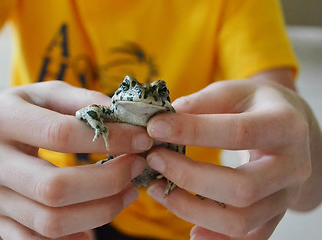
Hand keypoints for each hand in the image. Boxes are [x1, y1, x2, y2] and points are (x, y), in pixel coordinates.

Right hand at [0, 81, 151, 238]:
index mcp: (1, 120)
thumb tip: (126, 117)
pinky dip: (75, 238)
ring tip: (129, 191)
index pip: (62, 135)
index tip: (142, 139)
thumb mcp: (44, 92)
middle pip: (55, 188)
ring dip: (102, 211)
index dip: (111, 139)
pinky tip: (100, 218)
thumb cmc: (17, 108)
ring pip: (51, 222)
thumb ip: (82, 100)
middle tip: (137, 167)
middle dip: (108, 181)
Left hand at [145, 78, 311, 238]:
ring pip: (241, 220)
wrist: (291, 126)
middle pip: (241, 188)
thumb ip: (203, 102)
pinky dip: (217, 238)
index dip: (193, 131)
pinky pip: (248, 238)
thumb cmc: (257, 106)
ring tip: (158, 190)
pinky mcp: (275, 214)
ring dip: (191, 209)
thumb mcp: (235, 91)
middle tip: (155, 160)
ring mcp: (285, 195)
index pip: (239, 133)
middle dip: (188, 176)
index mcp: (285, 125)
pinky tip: (191, 230)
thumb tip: (164, 118)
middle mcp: (293, 166)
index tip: (155, 127)